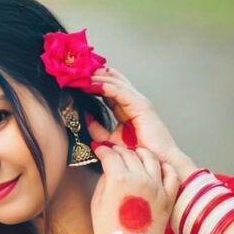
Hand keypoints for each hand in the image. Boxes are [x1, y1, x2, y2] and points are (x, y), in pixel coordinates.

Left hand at [87, 66, 197, 181]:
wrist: (157, 163)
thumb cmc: (139, 154)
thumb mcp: (111, 140)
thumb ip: (98, 129)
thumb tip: (85, 117)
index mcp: (127, 108)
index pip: (108, 88)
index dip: (93, 82)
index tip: (75, 79)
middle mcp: (133, 101)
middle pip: (112, 80)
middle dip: (94, 74)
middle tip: (76, 70)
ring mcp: (139, 102)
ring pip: (115, 83)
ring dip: (98, 78)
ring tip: (81, 75)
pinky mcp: (142, 106)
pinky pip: (121, 92)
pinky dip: (107, 87)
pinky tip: (94, 85)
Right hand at [90, 143, 180, 233]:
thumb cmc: (110, 231)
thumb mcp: (97, 203)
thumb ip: (104, 180)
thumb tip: (109, 168)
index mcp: (119, 179)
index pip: (111, 155)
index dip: (103, 151)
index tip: (99, 151)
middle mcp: (140, 179)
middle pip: (129, 154)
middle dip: (118, 151)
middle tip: (113, 153)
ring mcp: (157, 187)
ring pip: (150, 158)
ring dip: (140, 153)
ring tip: (135, 155)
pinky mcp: (168, 197)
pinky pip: (171, 174)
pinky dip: (164, 167)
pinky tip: (158, 166)